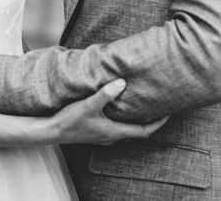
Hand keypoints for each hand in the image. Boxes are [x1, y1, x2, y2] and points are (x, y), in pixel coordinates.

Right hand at [51, 80, 168, 145]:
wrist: (51, 131)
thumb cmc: (70, 120)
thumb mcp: (88, 105)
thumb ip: (105, 94)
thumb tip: (122, 83)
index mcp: (114, 132)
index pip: (144, 131)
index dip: (158, 123)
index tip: (169, 113)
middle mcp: (111, 136)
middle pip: (137, 131)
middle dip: (149, 121)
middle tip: (158, 107)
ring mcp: (103, 136)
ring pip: (126, 129)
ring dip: (135, 119)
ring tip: (140, 105)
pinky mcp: (95, 132)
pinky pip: (115, 127)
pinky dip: (122, 118)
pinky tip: (117, 108)